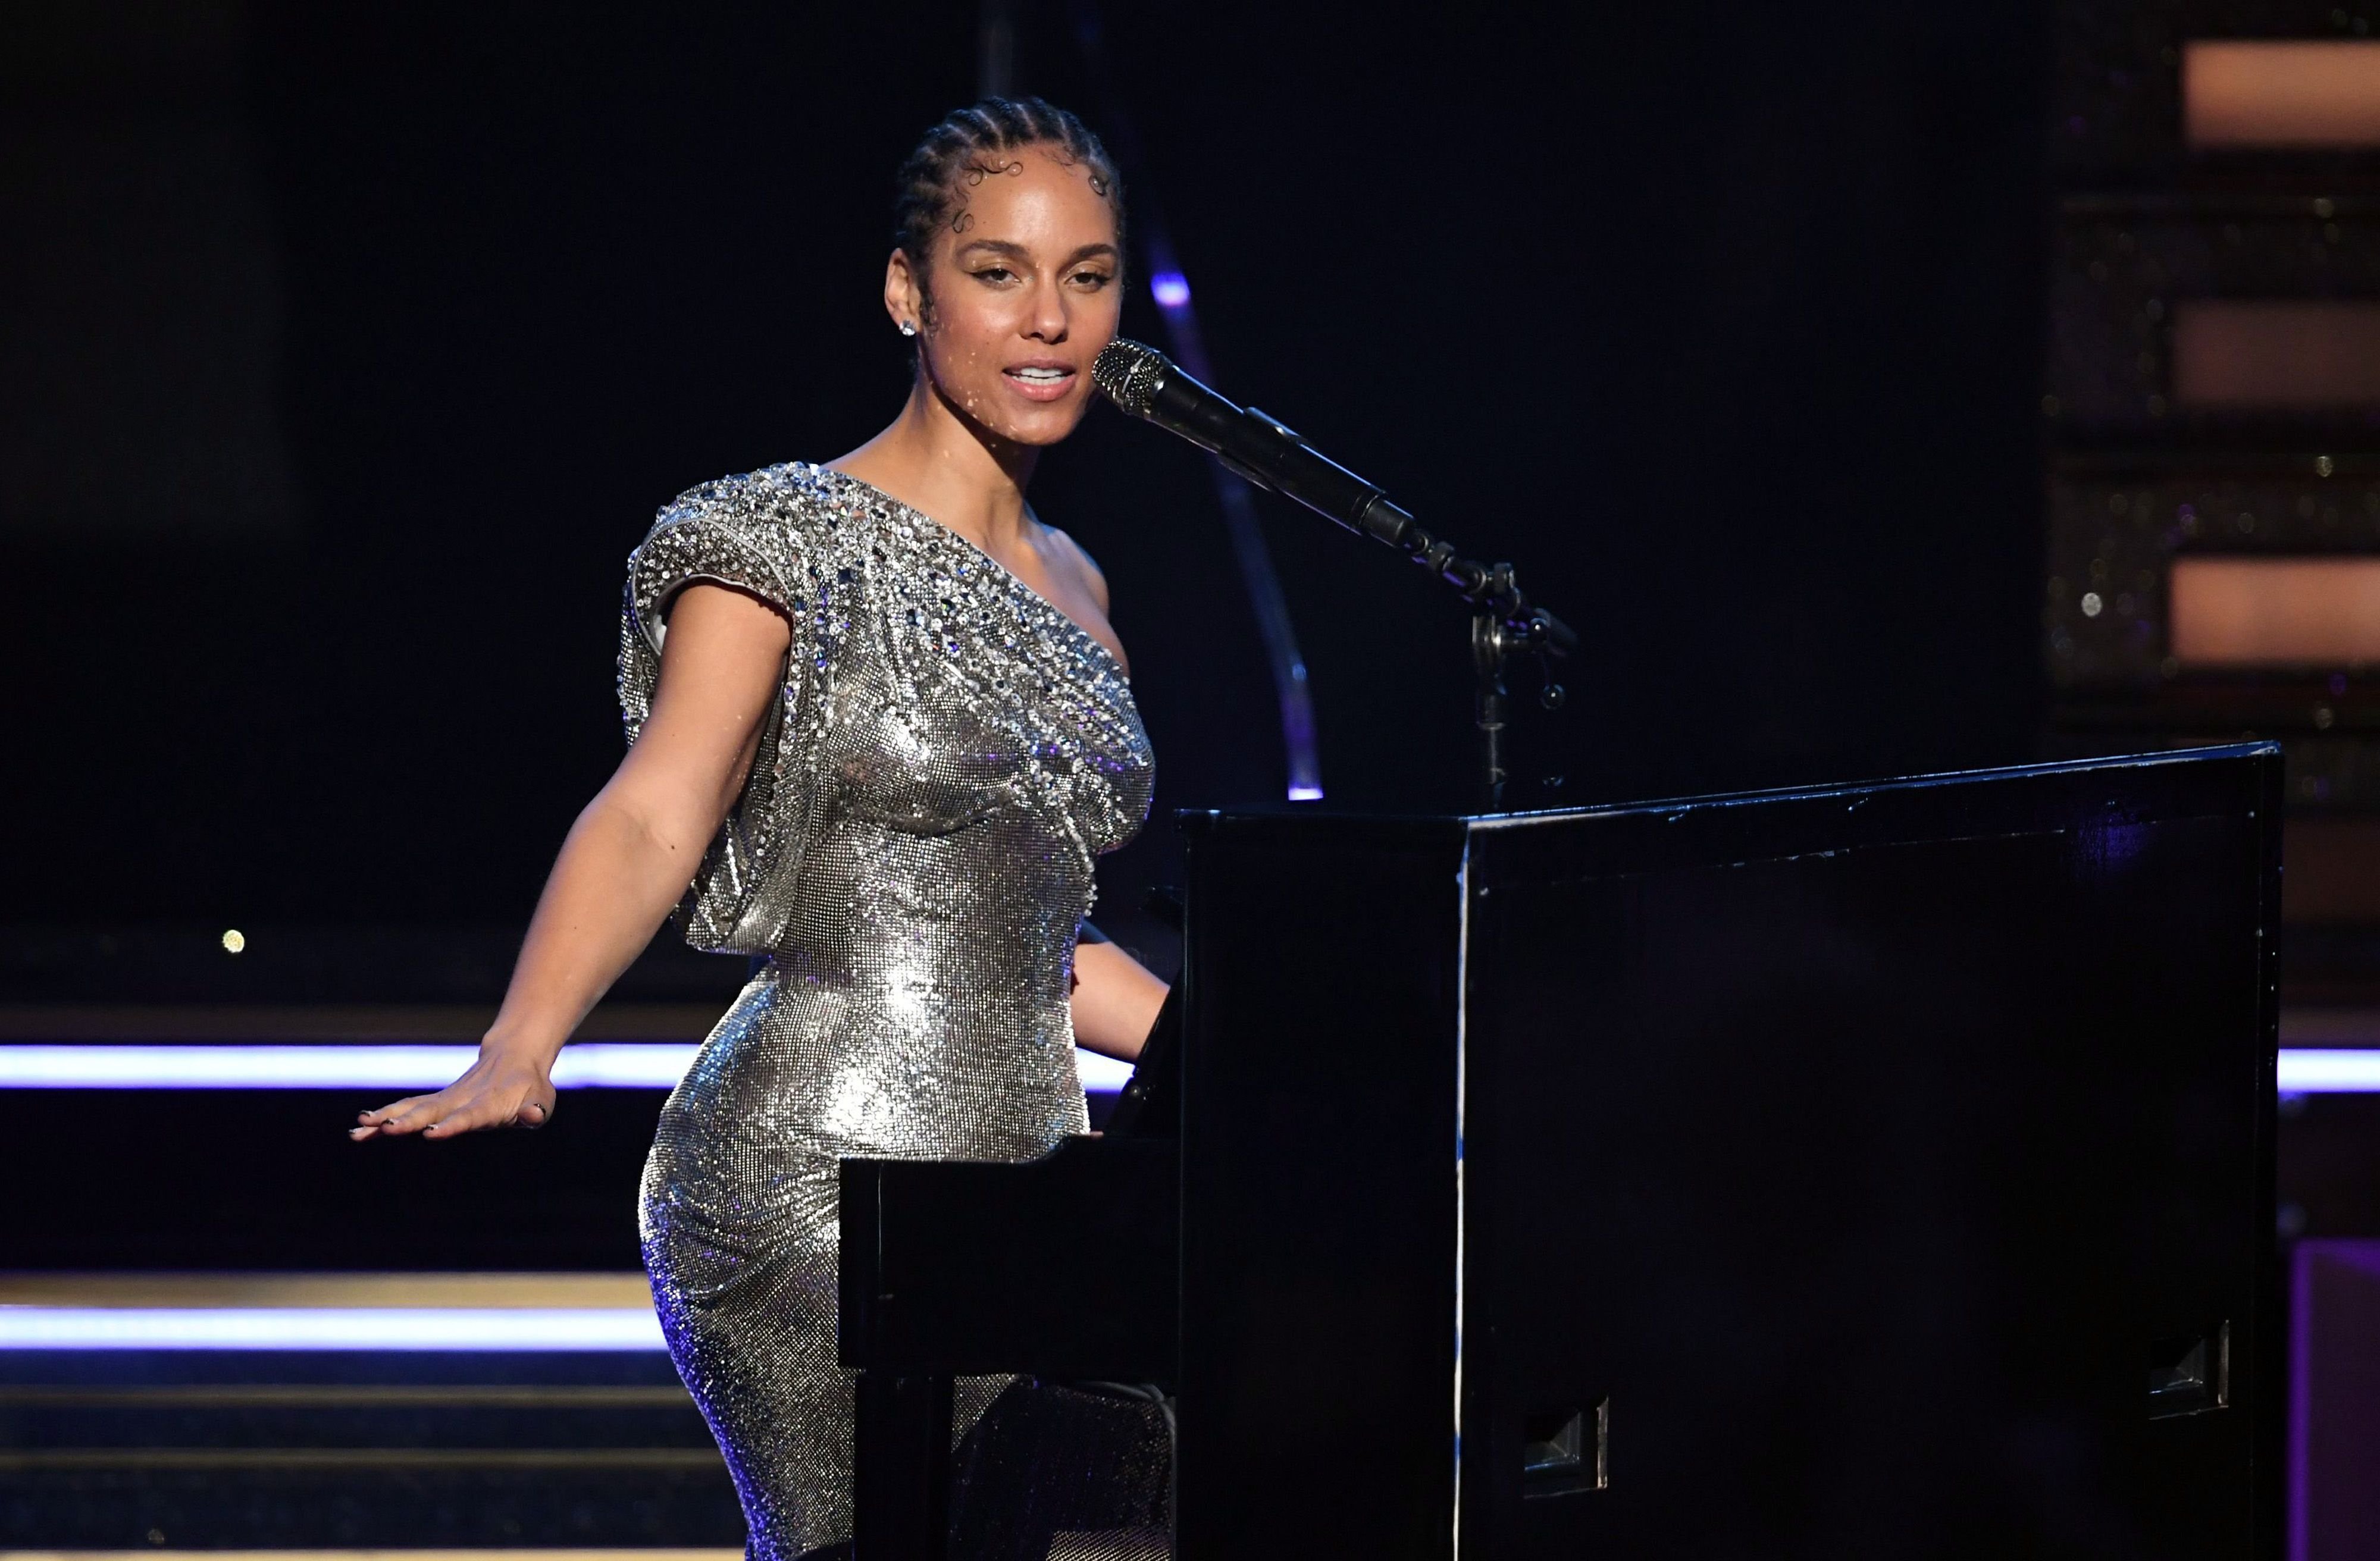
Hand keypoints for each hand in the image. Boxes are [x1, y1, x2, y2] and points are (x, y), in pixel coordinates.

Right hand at [350, 1047, 556, 1140]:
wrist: (515, 1057)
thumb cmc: (531, 1086)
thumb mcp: (542, 1099)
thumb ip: (536, 1110)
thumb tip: (533, 1115)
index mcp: (490, 1104)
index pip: (470, 1116)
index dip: (452, 1125)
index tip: (430, 1133)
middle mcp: (463, 1100)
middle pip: (432, 1110)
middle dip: (408, 1121)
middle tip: (384, 1129)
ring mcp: (447, 1099)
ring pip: (413, 1108)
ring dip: (386, 1119)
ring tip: (358, 1130)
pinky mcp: (437, 1101)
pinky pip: (408, 1109)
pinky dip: (385, 1118)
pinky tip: (360, 1131)